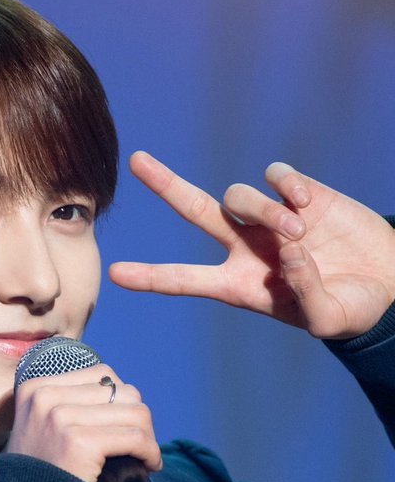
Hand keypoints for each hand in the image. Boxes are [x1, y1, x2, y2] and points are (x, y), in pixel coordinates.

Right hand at [6, 364, 161, 481]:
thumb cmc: (43, 474)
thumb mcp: (43, 427)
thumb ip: (71, 405)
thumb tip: (124, 395)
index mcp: (36, 387)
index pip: (101, 375)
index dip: (121, 400)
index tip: (124, 426)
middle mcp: (46, 397)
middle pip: (121, 391)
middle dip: (137, 419)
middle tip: (138, 446)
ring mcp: (60, 418)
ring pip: (134, 412)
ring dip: (148, 436)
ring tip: (145, 457)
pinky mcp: (79, 442)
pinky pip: (135, 437)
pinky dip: (150, 452)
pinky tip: (149, 465)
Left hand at [109, 151, 394, 338]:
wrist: (386, 282)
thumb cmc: (351, 309)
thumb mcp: (327, 319)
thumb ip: (307, 294)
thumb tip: (289, 253)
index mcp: (239, 285)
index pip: (186, 280)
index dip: (152, 277)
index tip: (114, 275)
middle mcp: (245, 248)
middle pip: (195, 210)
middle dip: (166, 185)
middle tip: (137, 162)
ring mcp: (268, 218)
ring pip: (239, 195)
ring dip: (264, 210)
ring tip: (300, 232)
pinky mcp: (297, 194)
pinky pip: (276, 177)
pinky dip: (288, 188)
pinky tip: (309, 206)